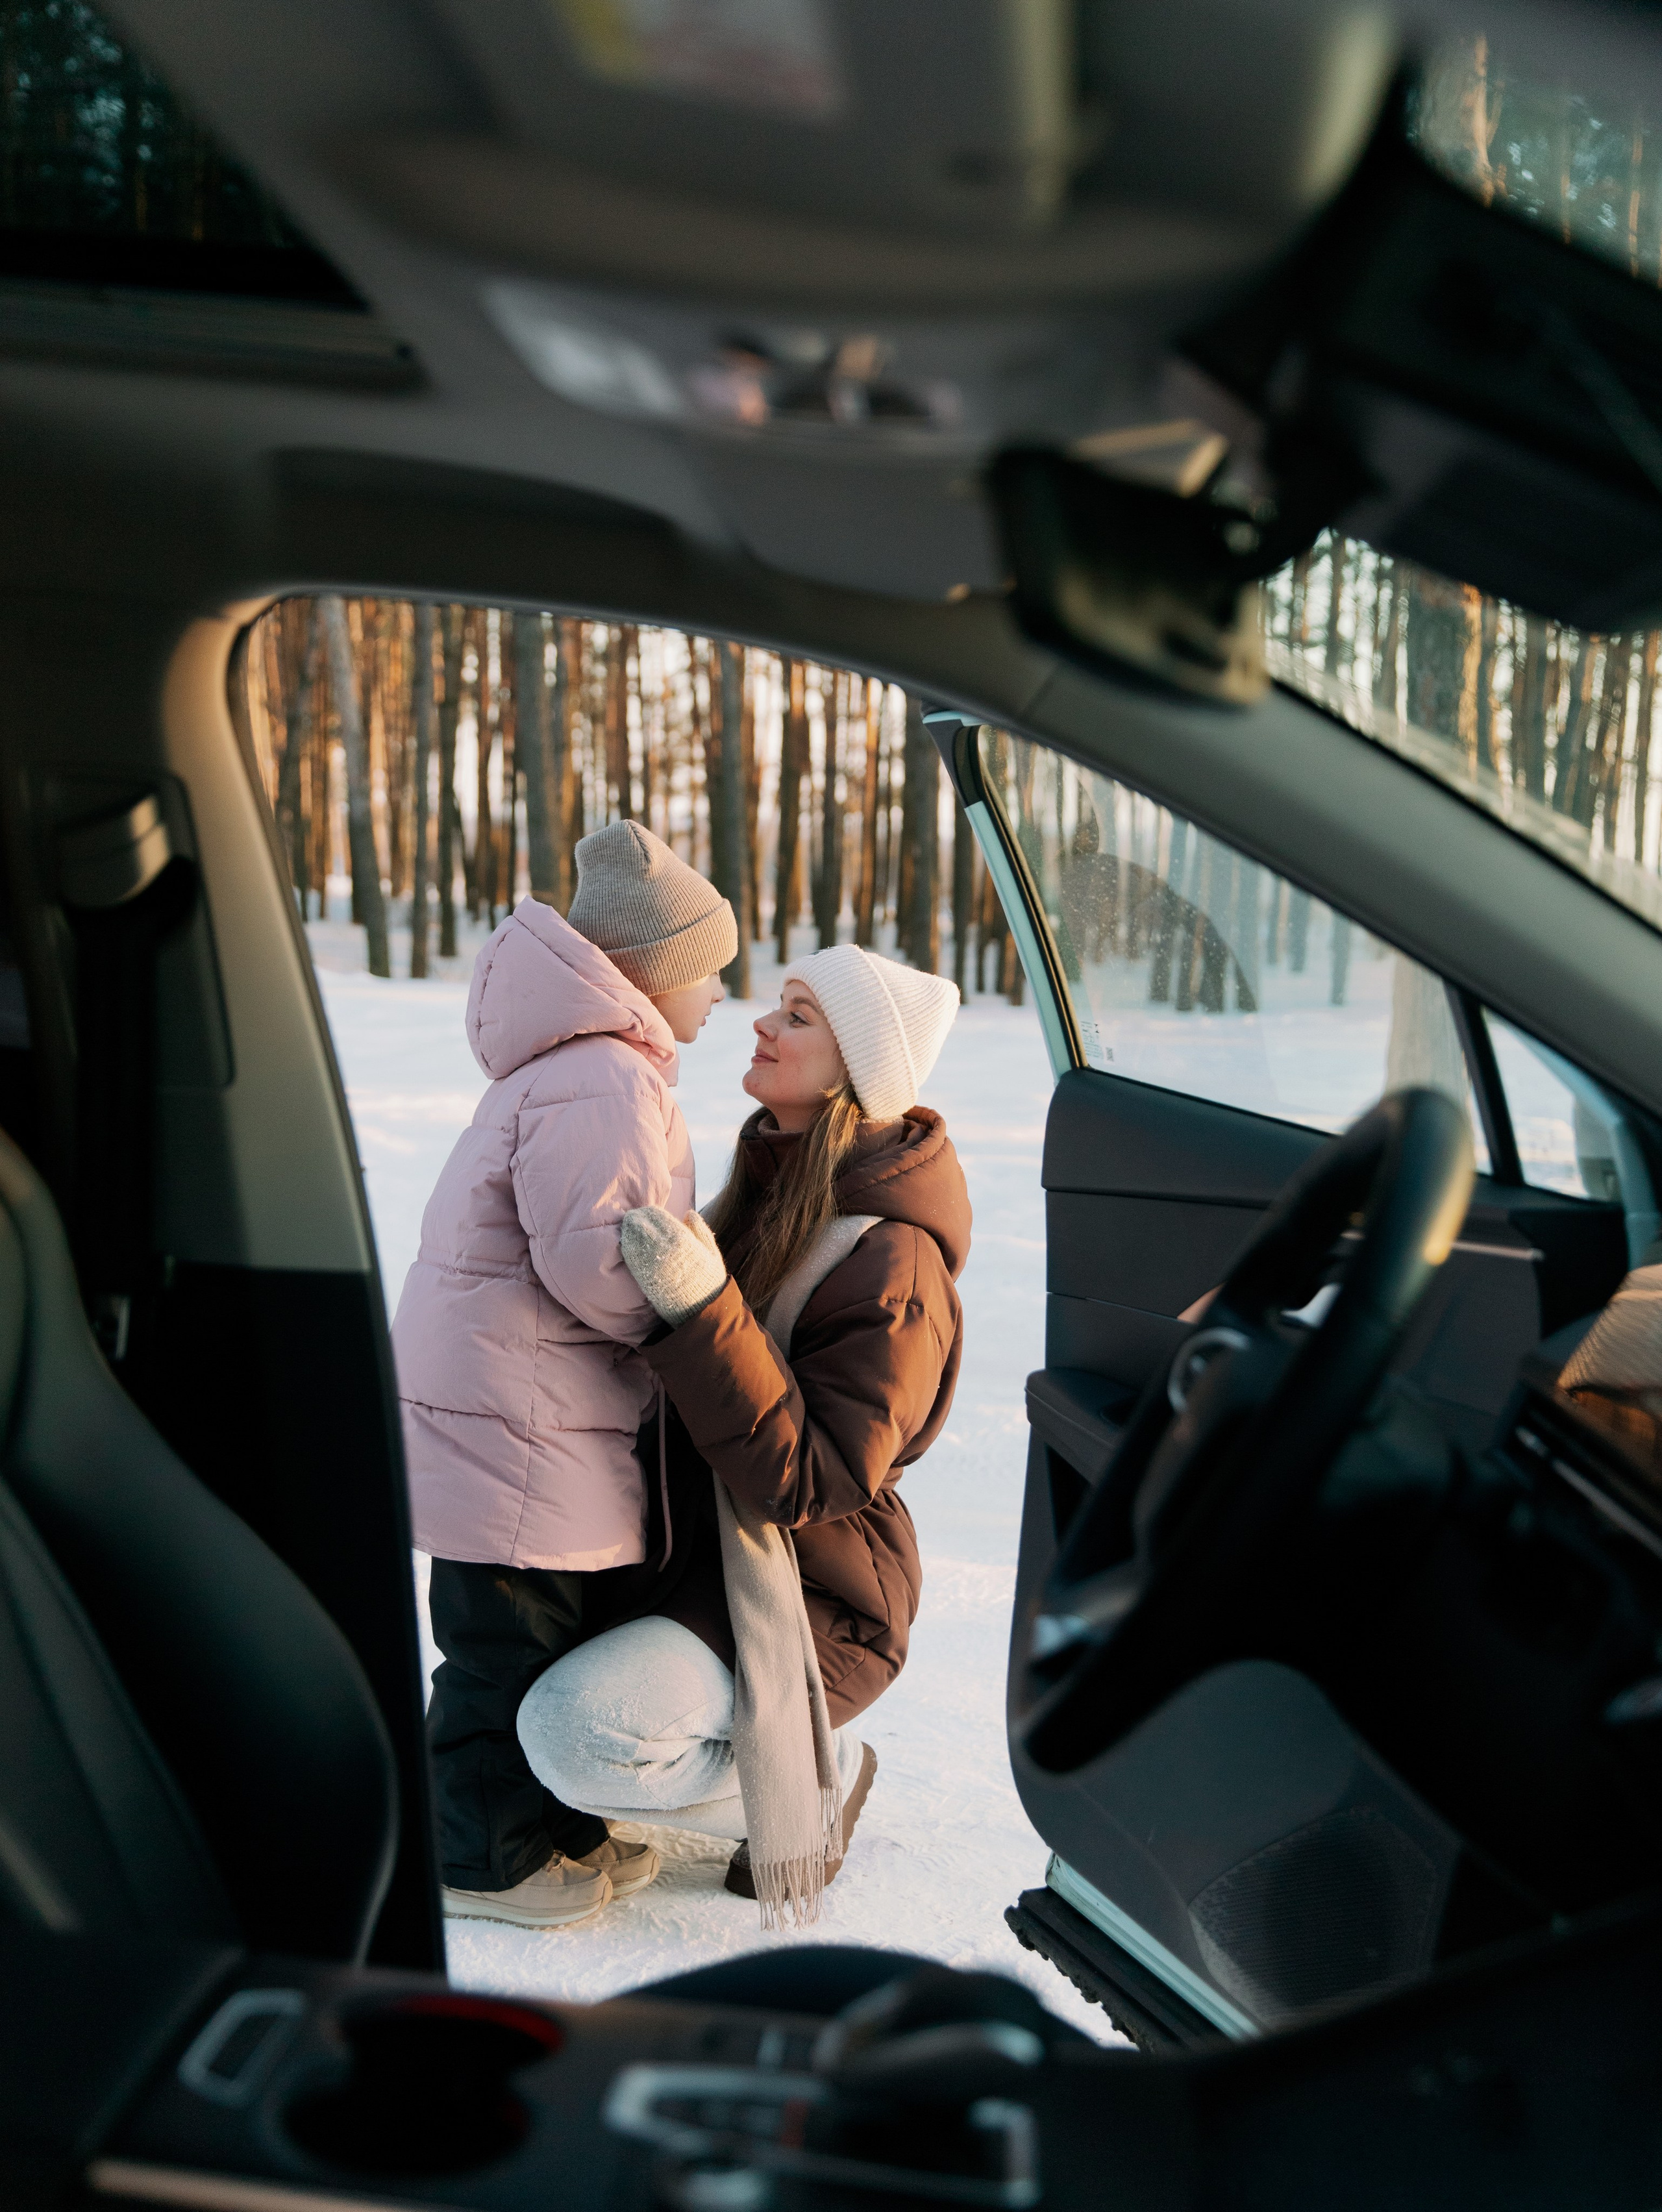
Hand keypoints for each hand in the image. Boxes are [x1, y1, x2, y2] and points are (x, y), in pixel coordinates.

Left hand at [620, 1206, 727, 1325]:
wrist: (700, 1309)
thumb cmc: (709, 1281)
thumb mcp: (712, 1253)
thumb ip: (701, 1231)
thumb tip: (689, 1213)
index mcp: (683, 1240)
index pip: (661, 1218)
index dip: (651, 1212)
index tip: (647, 1210)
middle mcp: (666, 1249)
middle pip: (644, 1226)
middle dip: (638, 1219)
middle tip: (633, 1215)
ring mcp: (653, 1263)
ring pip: (635, 1240)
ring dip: (630, 1230)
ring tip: (628, 1225)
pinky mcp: (645, 1277)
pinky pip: (632, 1257)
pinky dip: (628, 1246)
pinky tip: (626, 1241)